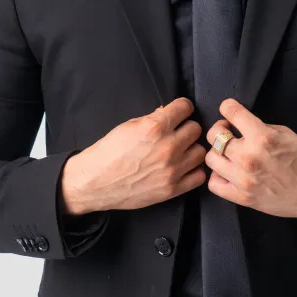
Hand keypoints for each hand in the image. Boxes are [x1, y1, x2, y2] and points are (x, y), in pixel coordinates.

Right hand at [60, 97, 206, 213]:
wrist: (95, 182)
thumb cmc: (108, 152)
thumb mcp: (129, 126)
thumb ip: (153, 118)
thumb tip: (169, 113)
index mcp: (155, 127)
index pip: (186, 107)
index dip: (182, 108)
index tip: (179, 113)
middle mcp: (168, 147)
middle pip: (196, 129)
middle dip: (186, 128)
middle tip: (177, 133)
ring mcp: (172, 170)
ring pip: (201, 152)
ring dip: (191, 149)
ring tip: (180, 152)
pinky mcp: (173, 189)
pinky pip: (199, 176)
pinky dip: (193, 170)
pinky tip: (183, 168)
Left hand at [204, 99, 296, 221]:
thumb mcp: (286, 134)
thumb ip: (261, 128)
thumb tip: (241, 126)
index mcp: (263, 137)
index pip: (231, 112)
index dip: (228, 107)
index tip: (229, 110)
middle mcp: (249, 157)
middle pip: (215, 136)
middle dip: (220, 130)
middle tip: (229, 132)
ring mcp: (243, 179)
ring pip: (211, 159)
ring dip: (218, 153)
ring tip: (228, 154)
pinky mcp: (242, 198)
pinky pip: (214, 184)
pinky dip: (218, 176)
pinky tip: (228, 172)